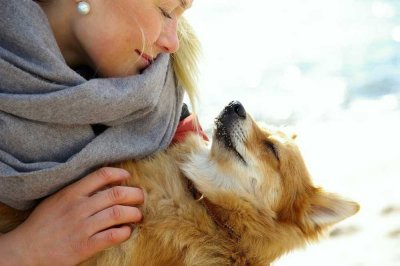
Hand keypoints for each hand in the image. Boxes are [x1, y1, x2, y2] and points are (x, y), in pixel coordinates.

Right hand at [1, 167, 143, 265]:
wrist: (26, 250)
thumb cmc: (43, 223)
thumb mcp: (57, 199)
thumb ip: (79, 190)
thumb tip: (105, 182)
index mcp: (72, 193)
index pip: (102, 175)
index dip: (120, 174)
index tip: (128, 177)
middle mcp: (79, 207)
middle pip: (116, 194)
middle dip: (135, 194)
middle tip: (141, 198)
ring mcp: (83, 227)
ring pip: (118, 213)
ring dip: (134, 213)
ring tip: (138, 215)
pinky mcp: (85, 246)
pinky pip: (113, 236)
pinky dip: (125, 232)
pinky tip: (127, 231)